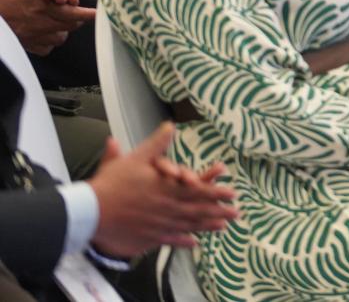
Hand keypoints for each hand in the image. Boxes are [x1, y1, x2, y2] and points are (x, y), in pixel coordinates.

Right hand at [88, 123, 238, 257]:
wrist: (91, 211)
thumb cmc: (112, 184)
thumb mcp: (136, 158)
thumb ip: (156, 143)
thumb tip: (169, 126)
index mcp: (168, 188)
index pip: (199, 190)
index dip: (217, 192)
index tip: (232, 193)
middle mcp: (168, 207)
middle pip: (199, 209)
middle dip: (219, 210)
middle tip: (237, 211)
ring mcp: (160, 224)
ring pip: (189, 225)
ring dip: (208, 225)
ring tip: (224, 226)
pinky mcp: (149, 236)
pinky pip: (171, 239)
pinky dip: (185, 241)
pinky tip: (195, 242)